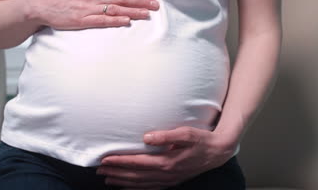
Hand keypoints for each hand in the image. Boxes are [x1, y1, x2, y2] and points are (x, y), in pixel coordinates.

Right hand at [23, 0, 159, 29]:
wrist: (45, 4)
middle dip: (141, 0)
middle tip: (156, 4)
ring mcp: (89, 8)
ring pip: (115, 9)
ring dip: (133, 11)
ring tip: (147, 13)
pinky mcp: (83, 20)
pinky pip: (102, 20)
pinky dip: (115, 20)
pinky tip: (126, 21)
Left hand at [96, 126, 236, 189]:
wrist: (218, 152)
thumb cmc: (202, 140)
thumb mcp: (186, 133)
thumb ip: (166, 135)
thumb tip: (147, 137)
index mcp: (167, 162)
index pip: (137, 163)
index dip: (119, 162)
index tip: (105, 160)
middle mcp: (166, 174)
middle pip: (135, 176)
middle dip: (116, 173)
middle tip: (99, 171)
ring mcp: (169, 180)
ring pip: (140, 184)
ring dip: (122, 182)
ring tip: (107, 179)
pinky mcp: (172, 181)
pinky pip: (150, 188)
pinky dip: (136, 189)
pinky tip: (127, 188)